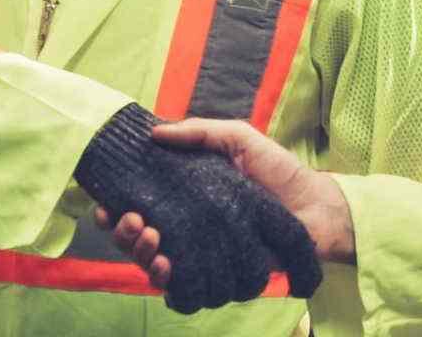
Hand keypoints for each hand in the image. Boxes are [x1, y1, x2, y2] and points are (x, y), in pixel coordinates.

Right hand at [96, 118, 355, 290]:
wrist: (316, 207)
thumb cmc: (278, 170)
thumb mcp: (237, 139)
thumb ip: (199, 132)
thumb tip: (153, 133)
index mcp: (183, 197)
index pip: (137, 208)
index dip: (114, 210)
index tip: (106, 204)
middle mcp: (186, 228)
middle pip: (137, 241)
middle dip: (124, 234)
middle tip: (134, 222)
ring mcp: (200, 254)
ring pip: (152, 265)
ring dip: (140, 255)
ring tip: (151, 240)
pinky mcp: (217, 275)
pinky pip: (182, 288)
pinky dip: (166, 280)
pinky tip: (166, 265)